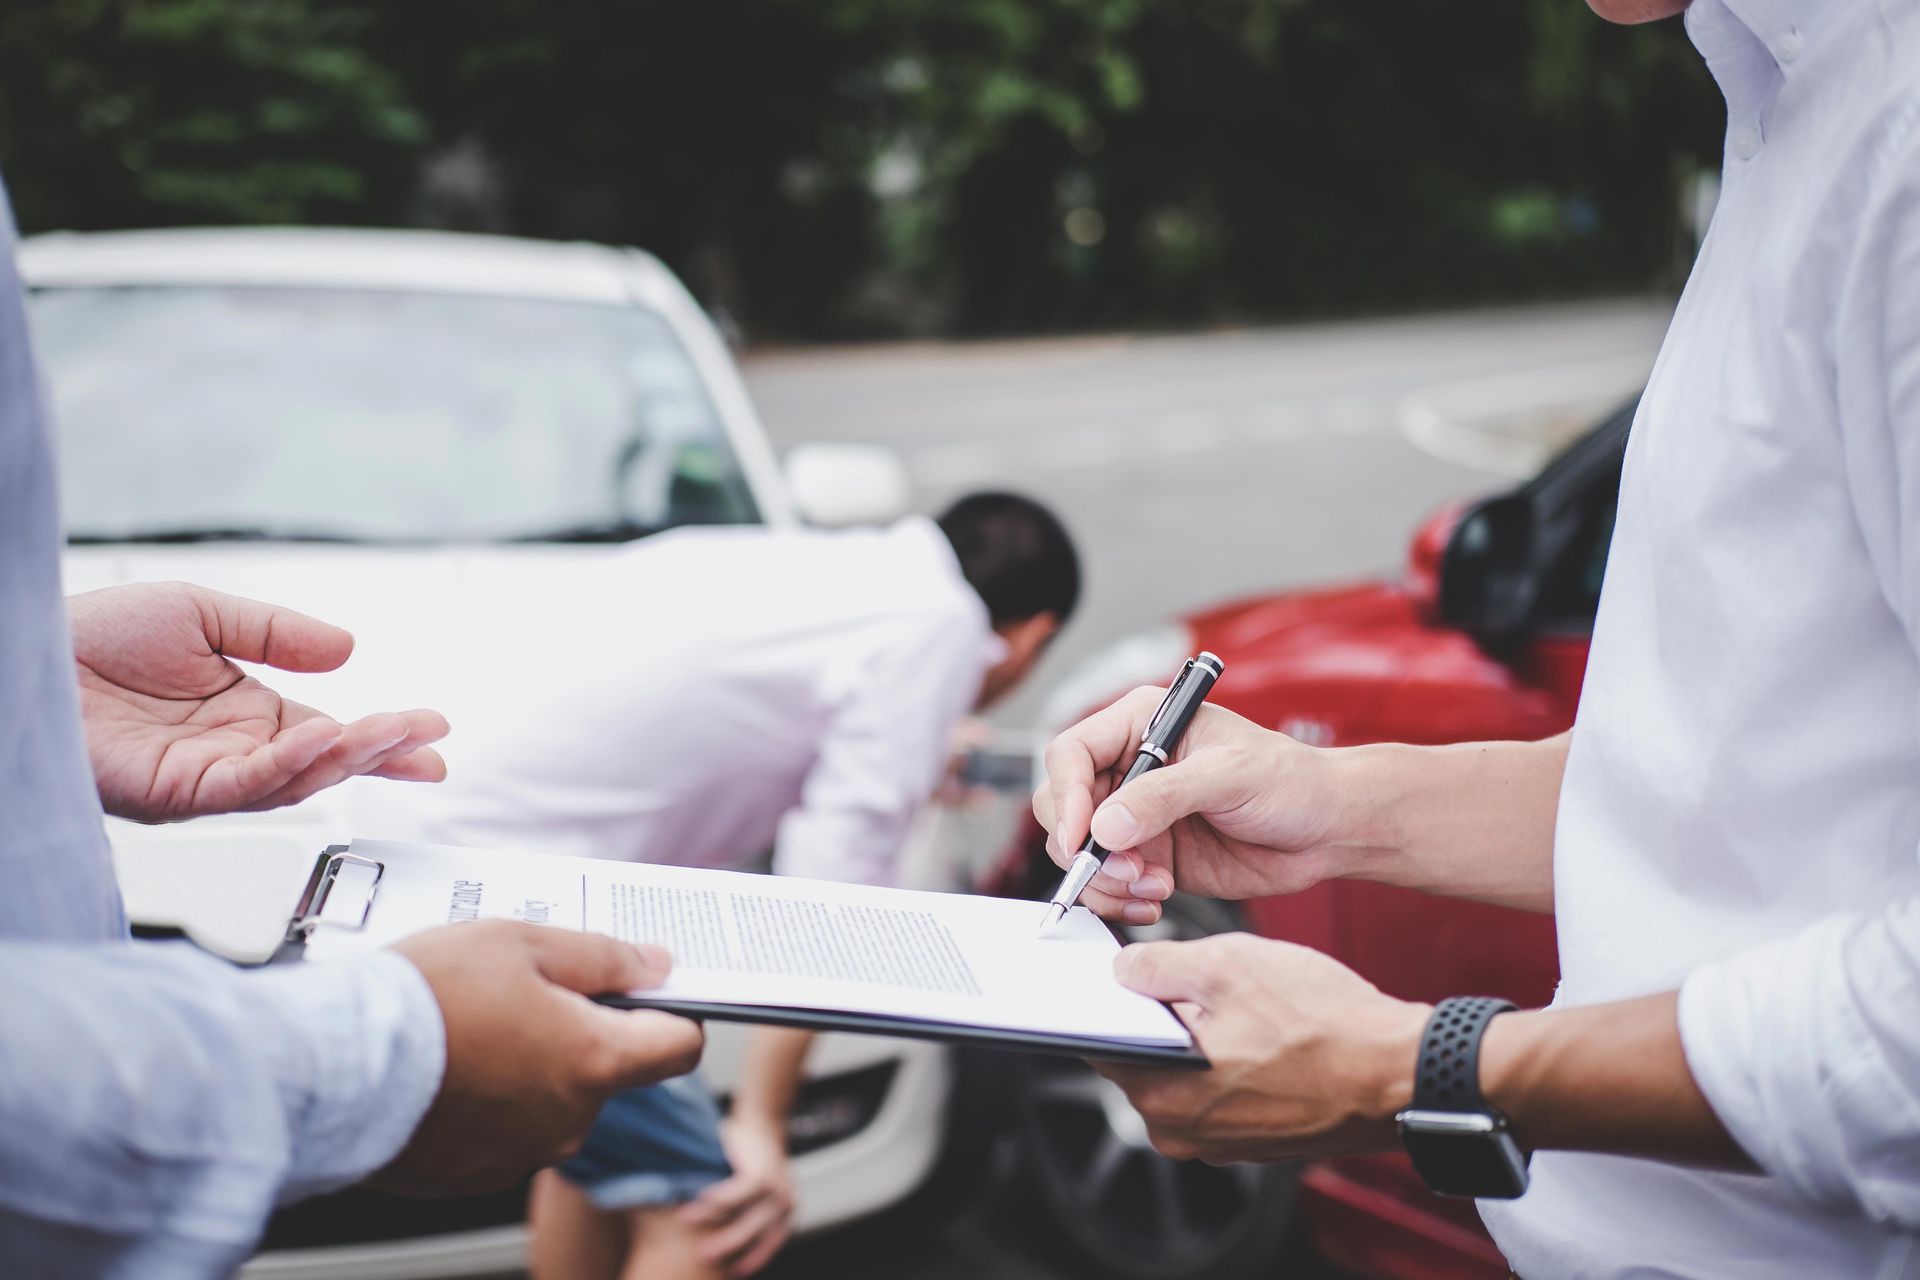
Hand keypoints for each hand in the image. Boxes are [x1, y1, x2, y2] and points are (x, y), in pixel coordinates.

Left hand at [68, 582, 448, 820]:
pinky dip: (289, 765)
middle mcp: (232, 755)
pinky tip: (322, 740)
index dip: (383, 736)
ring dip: (349, 759)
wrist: (23, 649)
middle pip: (325, 765)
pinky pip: (244, 786)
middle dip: (383, 754)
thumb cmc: (92, 636)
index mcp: (245, 717)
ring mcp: (206, 779)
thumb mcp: (203, 614)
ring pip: (294, 781)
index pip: (330, 734)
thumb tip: (347, 650)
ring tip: (395, 733)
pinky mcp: (174, 794)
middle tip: (432, 745)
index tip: (432, 731)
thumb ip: (276, 633)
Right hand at [377, 921, 704, 1194]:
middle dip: (581, 1028)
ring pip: (553, 1098)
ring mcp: (521, 1153)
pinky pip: (504, 1128)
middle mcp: (569, 1120)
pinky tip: (449, 1064)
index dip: (674, 1011)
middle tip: (526, 988)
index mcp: (594, 1062)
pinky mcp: (472, 1173)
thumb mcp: (523, 943)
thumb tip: (657, 965)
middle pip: (608, 1069)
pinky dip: (489, 1099)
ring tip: (474, 1023)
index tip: (648, 988)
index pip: (681, 1046)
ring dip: (531, 1063)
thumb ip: (602, 956)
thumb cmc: (426, 998)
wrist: (332, 1067)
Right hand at [680, 1113, 794, 1275]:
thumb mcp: (754, 1193)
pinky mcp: (763, 1172)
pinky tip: (698, 1196)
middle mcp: (786, 1203)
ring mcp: (776, 1187)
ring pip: (742, 1215)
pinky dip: (717, 1197)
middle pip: (753, 1235)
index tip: (731, 1273)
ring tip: (685, 1220)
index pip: (768, 1244)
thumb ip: (743, 1214)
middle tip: (703, 1256)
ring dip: (711, 1220)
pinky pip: (737, 1191)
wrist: (762, 1121)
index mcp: (786, 1214)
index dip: (752, 1260)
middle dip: (727, 1247)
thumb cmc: (751, 1163)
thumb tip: (715, 1240)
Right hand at [1034, 688, 1376, 922]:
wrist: (1328, 830)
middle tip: (1125, 872)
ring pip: (1082, 853)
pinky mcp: (1150, 857)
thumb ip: (1166, 797)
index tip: (1084, 838)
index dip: (1068, 797)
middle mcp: (1131, 769)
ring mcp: (1137, 816)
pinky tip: (1157, 903)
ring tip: (1152, 889)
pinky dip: (1120, 900)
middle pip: (1066, 808)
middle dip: (1085, 848)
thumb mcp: (1230, 776)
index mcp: (1141, 725)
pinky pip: (1109, 883)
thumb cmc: (1290, 781)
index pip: (1072, 755)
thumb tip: (1106, 827)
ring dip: (1106, 881)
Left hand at [1095, 934, 1427, 1163]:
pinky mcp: (1253, 1139)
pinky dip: (1232, 1058)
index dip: (1108, 999)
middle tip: (1204, 978)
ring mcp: (1218, 1141)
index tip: (1122, 972)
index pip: (1101, 1042)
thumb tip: (1124, 971)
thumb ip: (1159, 966)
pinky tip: (1266, 1030)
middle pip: (1143, 1055)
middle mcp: (1181, 1131)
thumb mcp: (1229, 964)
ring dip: (1202, 1034)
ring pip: (1184, 1069)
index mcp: (1161, 1093)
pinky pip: (1221, 1088)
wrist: (1401, 1073)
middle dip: (1162, 1013)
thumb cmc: (1323, 1022)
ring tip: (1246, 1004)